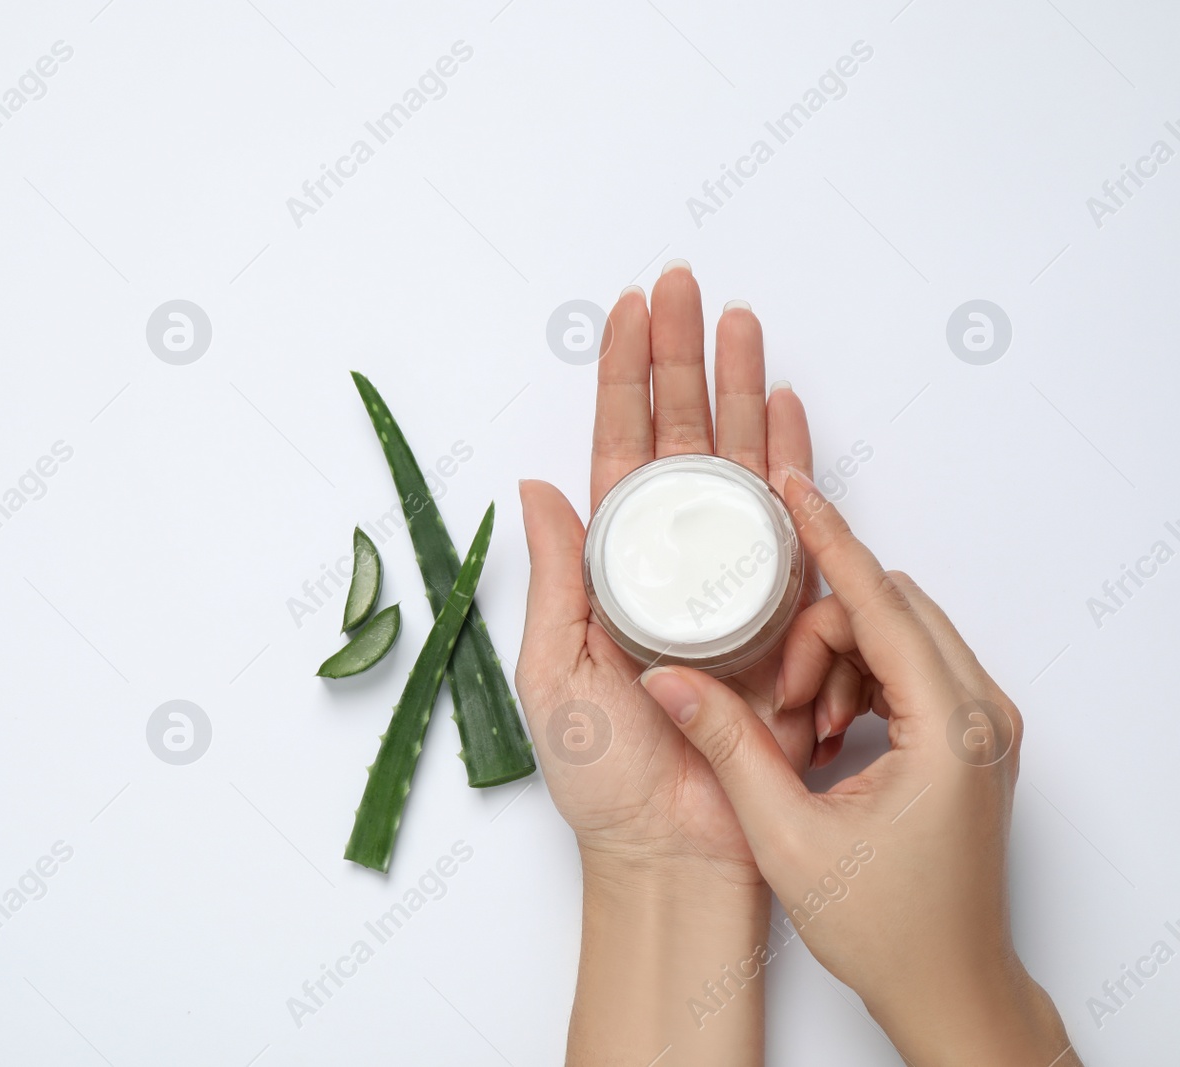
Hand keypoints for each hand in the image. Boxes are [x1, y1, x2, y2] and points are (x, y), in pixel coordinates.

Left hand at [516, 264, 817, 1062]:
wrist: (677, 853)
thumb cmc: (604, 779)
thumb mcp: (553, 672)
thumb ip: (555, 577)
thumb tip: (536, 487)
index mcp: (608, 569)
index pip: (616, 451)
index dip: (620, 380)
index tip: (627, 312)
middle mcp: (670, 563)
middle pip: (678, 438)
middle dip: (681, 360)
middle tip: (685, 285)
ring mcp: (729, 582)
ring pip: (736, 464)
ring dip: (739, 391)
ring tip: (740, 322)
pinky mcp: (782, 615)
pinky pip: (792, 526)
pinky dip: (793, 464)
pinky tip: (787, 411)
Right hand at [640, 468, 1080, 1065]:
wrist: (948, 984)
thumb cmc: (889, 928)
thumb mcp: (788, 835)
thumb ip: (726, 743)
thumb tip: (666, 678)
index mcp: (951, 730)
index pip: (881, 601)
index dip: (828, 538)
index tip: (789, 486)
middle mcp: (981, 714)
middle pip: (889, 608)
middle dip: (819, 631)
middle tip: (778, 696)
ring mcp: (983, 723)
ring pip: (897, 633)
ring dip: (837, 659)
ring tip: (803, 731)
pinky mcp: (971, 735)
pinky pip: (908, 665)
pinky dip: (858, 680)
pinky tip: (826, 735)